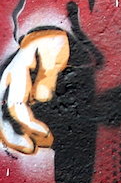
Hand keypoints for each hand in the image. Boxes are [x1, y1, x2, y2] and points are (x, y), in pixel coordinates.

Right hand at [0, 29, 68, 153]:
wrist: (45, 34)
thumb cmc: (51, 42)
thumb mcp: (54, 49)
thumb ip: (48, 73)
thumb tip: (42, 97)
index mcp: (15, 73)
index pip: (16, 105)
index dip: (29, 123)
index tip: (45, 133)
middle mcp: (6, 85)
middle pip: (2, 118)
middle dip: (16, 137)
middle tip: (34, 149)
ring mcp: (7, 91)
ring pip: (2, 121)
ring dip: (15, 138)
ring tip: (34, 148)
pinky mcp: (13, 95)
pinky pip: (8, 117)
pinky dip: (17, 131)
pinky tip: (31, 141)